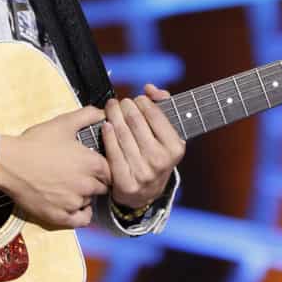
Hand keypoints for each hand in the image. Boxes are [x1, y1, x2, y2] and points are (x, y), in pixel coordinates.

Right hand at [0, 106, 110, 227]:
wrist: (10, 163)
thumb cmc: (35, 143)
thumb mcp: (62, 123)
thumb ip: (86, 115)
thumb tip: (103, 111)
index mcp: (92, 163)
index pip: (111, 170)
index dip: (103, 168)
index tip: (93, 166)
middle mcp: (87, 185)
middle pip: (102, 187)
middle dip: (94, 181)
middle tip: (80, 175)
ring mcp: (74, 202)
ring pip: (89, 201)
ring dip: (84, 195)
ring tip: (70, 186)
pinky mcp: (60, 216)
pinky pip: (81, 220)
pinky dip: (81, 214)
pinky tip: (75, 206)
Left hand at [100, 84, 184, 211]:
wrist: (146, 192)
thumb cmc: (156, 155)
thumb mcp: (167, 134)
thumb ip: (162, 106)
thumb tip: (150, 89)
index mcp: (175, 148)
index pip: (155, 115)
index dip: (143, 102)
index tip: (137, 98)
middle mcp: (160, 161)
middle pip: (136, 122)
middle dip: (126, 106)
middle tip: (121, 102)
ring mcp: (143, 173)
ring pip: (122, 135)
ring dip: (114, 115)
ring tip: (111, 107)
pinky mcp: (125, 182)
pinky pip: (113, 152)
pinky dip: (108, 135)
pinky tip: (106, 125)